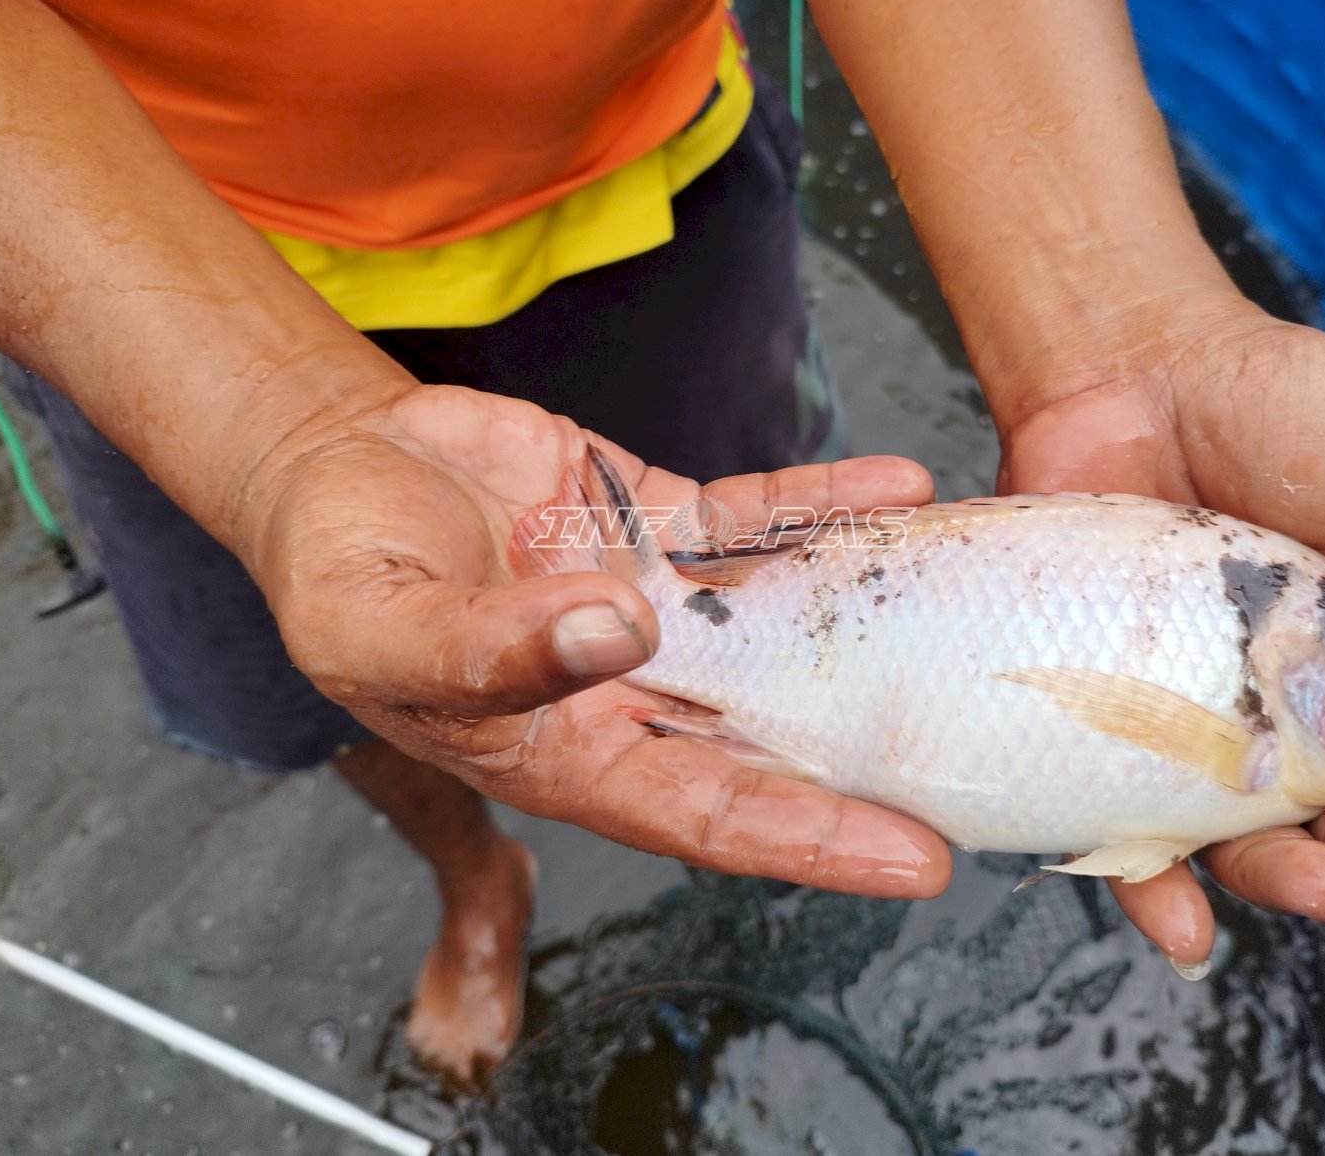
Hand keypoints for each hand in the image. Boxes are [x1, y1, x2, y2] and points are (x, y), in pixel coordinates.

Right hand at [235, 383, 950, 896]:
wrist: (338, 464)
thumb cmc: (338, 569)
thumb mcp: (375, 625)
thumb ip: (487, 648)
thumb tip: (617, 633)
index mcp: (563, 745)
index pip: (704, 811)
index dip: (806, 840)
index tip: (910, 860)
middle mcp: (629, 686)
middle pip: (773, 734)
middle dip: (875, 755)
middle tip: (987, 761)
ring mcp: (655, 602)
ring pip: (785, 619)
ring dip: (878, 613)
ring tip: (977, 605)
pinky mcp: (658, 521)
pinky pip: (758, 517)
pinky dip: (824, 502)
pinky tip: (899, 485)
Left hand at [995, 301, 1324, 965]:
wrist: (1136, 365)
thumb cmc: (1298, 410)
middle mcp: (1303, 713)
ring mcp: (1202, 722)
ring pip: (1250, 843)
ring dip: (1290, 883)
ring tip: (1319, 884)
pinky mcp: (1113, 722)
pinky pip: (1128, 823)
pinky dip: (1153, 884)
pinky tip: (1181, 919)